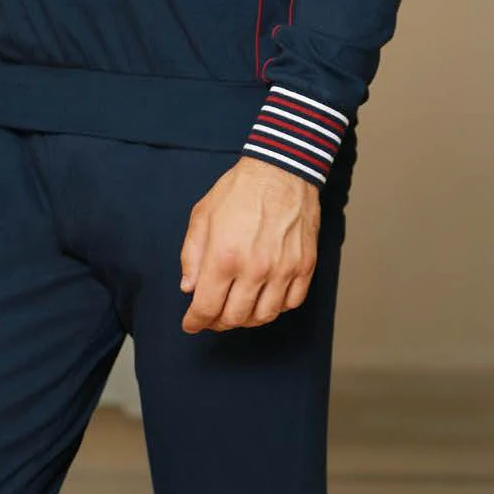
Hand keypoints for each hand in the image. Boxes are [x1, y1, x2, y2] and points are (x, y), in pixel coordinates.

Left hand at [179, 156, 319, 332]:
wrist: (281, 169)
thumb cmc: (239, 189)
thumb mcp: (202, 215)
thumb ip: (191, 255)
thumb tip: (189, 287)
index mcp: (224, 256)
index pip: (206, 307)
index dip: (195, 321)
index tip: (190, 323)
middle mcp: (255, 269)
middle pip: (234, 318)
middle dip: (217, 322)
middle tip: (211, 316)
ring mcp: (283, 270)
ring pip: (263, 316)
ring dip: (246, 319)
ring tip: (237, 308)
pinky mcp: (304, 266)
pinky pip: (290, 303)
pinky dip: (275, 308)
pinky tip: (264, 297)